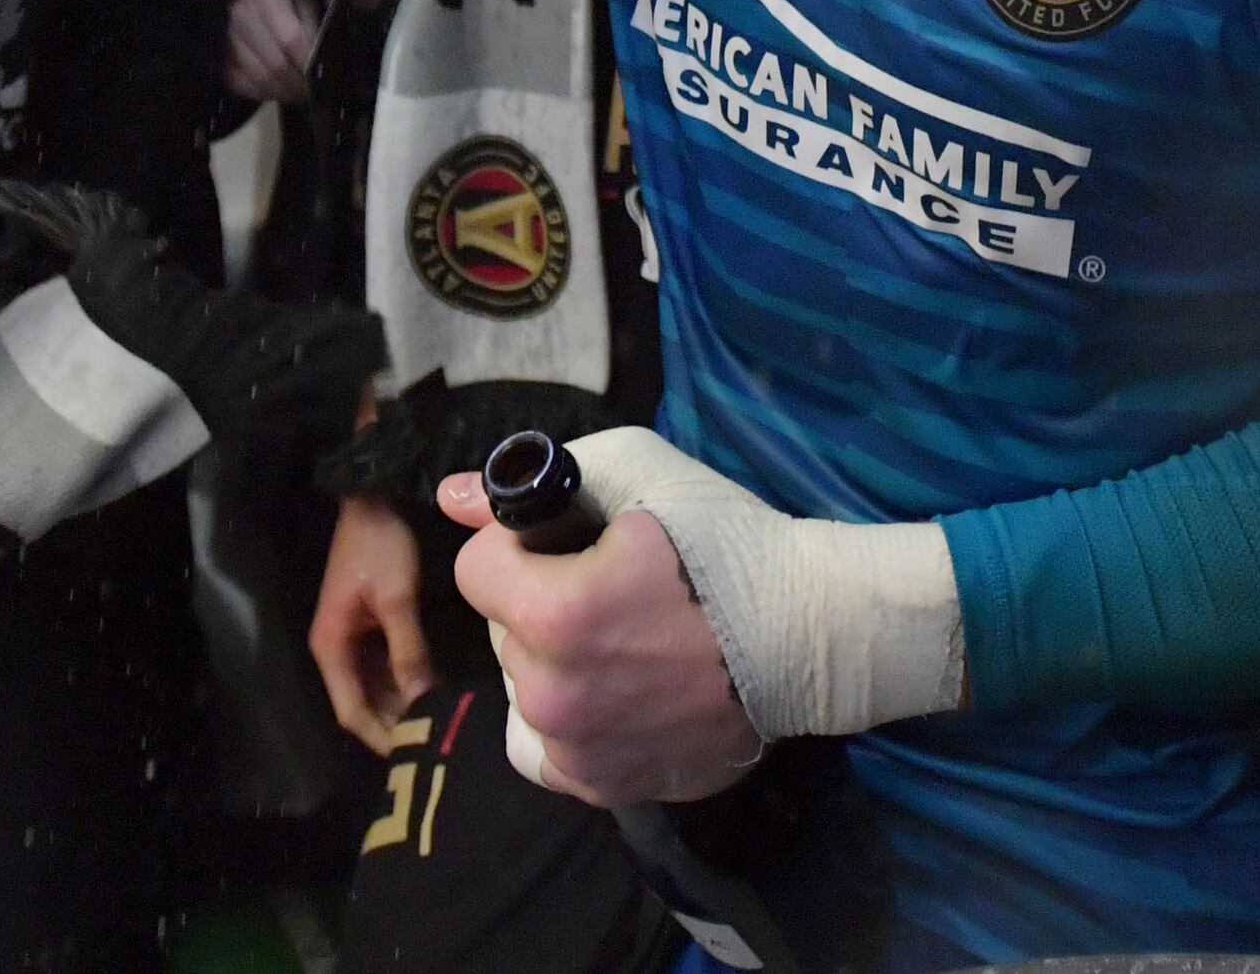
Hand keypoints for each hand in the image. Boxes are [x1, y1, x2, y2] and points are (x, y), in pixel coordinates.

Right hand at [222, 0, 320, 103]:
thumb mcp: (305, 1)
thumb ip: (315, 26)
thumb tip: (321, 59)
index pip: (291, 39)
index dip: (308, 61)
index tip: (322, 75)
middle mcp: (241, 18)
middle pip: (275, 64)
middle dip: (299, 84)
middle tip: (315, 92)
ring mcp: (225, 40)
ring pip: (260, 79)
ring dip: (284, 92)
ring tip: (300, 94)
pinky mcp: (218, 59)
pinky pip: (242, 86)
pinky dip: (264, 94)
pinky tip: (279, 91)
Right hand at [311, 493, 434, 749]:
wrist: (373, 496)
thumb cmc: (381, 546)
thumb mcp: (396, 599)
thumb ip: (407, 651)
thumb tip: (422, 701)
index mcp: (330, 647)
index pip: (351, 711)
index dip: (380, 736)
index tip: (413, 754)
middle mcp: (335, 648)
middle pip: (361, 703)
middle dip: (393, 724)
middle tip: (434, 742)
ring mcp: (350, 636)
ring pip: (374, 686)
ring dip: (400, 703)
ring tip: (437, 722)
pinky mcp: (367, 623)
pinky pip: (382, 664)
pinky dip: (403, 680)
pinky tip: (430, 689)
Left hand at [439, 466, 762, 805]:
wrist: (810, 631)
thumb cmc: (727, 542)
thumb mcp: (638, 474)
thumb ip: (530, 486)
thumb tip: (449, 498)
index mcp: (555, 614)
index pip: (476, 569)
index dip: (519, 546)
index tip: (566, 546)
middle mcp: (554, 694)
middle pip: (502, 630)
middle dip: (538, 604)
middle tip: (609, 592)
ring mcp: (578, 750)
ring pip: (525, 687)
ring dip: (554, 662)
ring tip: (623, 644)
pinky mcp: (605, 785)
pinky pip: (546, 748)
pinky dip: (568, 721)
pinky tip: (612, 694)